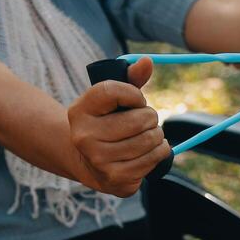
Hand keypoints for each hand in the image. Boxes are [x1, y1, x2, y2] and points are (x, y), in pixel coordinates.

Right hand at [67, 57, 170, 196]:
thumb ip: (129, 80)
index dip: (134, 94)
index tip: (136, 100)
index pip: (112, 91)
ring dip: (158, 135)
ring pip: (149, 140)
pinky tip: (151, 150)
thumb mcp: (112, 100)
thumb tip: (147, 62)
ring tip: (149, 135)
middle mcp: (85, 137)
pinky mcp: (117, 178)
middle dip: (150, 117)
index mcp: (79, 111)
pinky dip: (160, 151)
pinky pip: (153, 158)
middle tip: (146, 121)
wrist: (90, 163)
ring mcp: (100, 160)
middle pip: (138, 120)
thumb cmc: (107, 124)